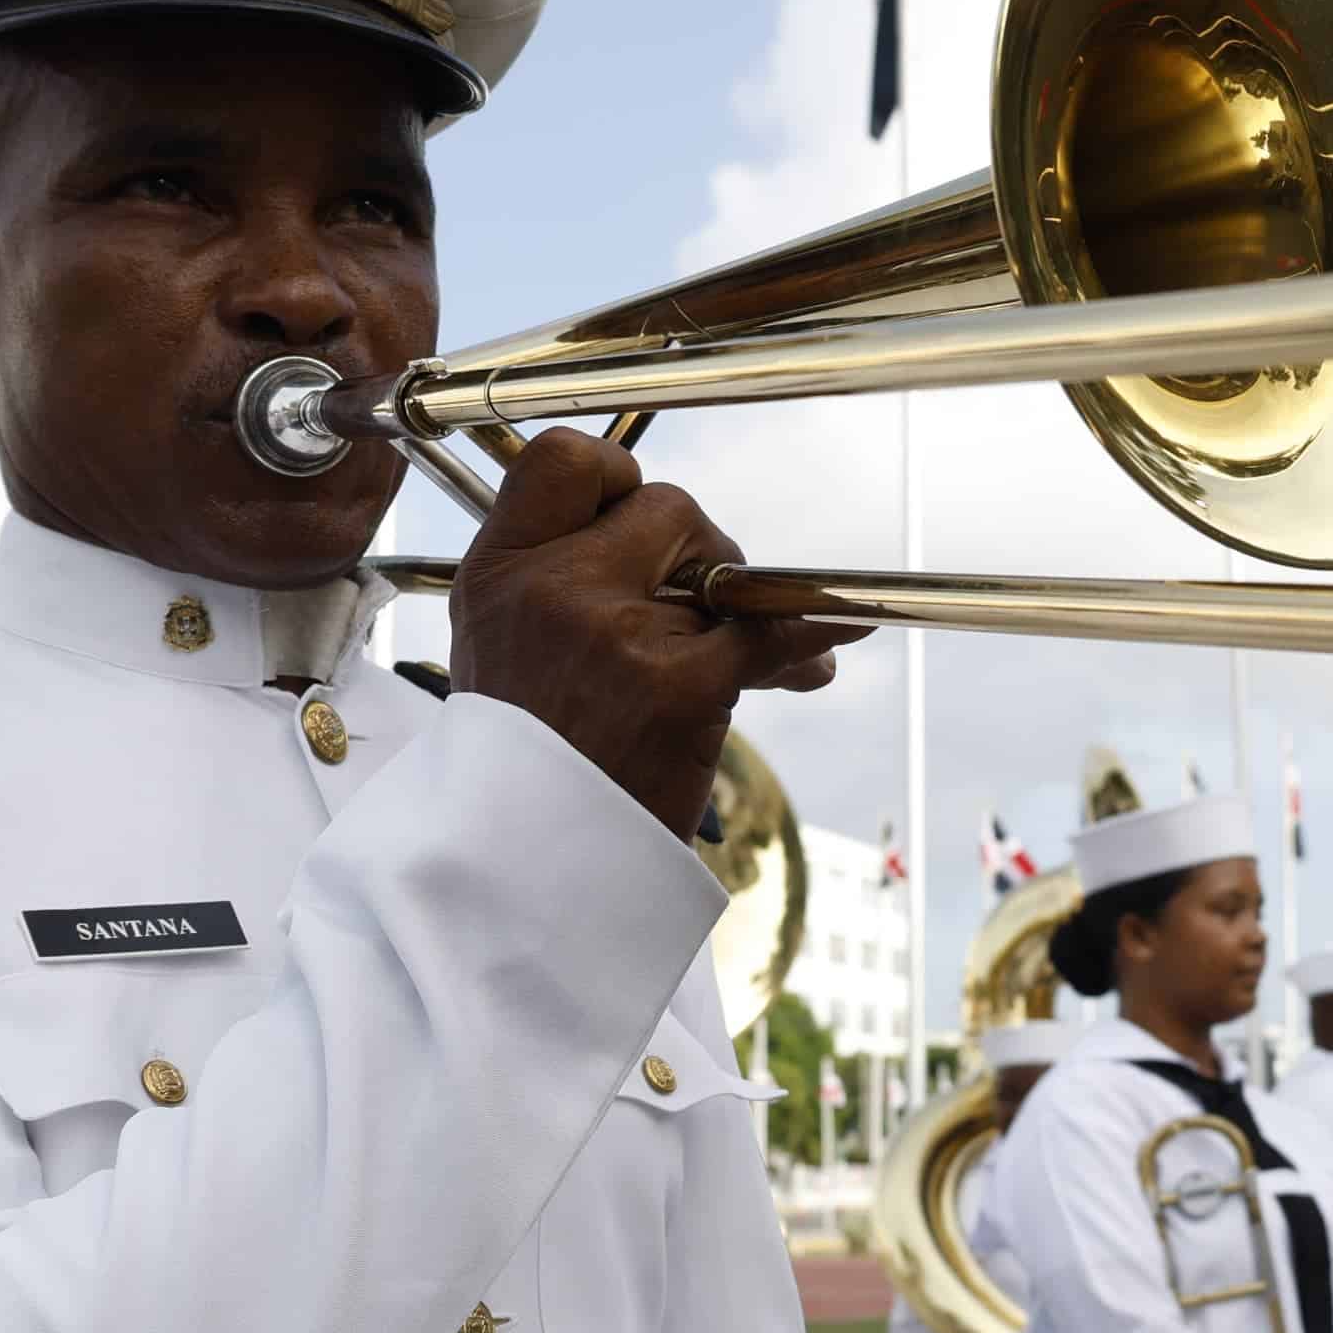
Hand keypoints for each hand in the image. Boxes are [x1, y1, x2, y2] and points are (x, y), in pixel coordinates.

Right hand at [446, 430, 866, 838]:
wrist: (530, 874)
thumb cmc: (535, 766)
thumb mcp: (510, 651)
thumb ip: (565, 581)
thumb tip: (676, 538)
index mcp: (496, 575)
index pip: (564, 458)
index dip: (619, 475)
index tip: (640, 515)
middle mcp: (546, 590)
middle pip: (665, 505)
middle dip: (701, 550)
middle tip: (704, 610)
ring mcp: (610, 633)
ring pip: (722, 570)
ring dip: (745, 612)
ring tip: (747, 666)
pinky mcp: (676, 686)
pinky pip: (769, 634)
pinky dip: (810, 637)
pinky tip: (836, 640)